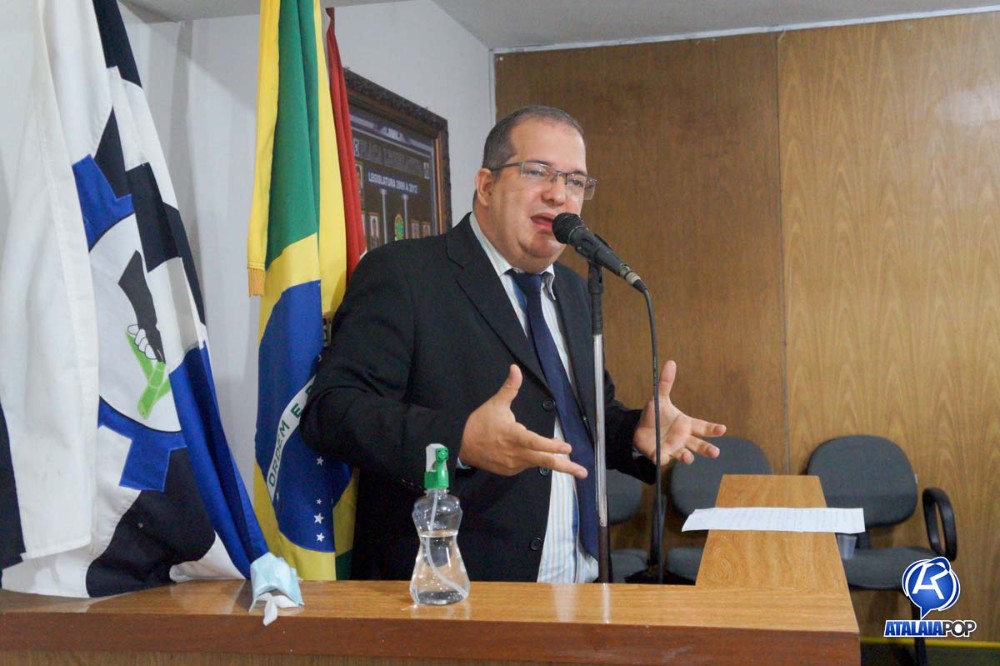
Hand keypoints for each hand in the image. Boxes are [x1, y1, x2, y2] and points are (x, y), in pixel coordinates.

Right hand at [459, 365, 587, 478]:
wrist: (461, 444)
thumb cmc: (480, 423)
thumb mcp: (495, 403)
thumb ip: (510, 388)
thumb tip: (515, 368)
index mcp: (514, 436)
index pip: (536, 443)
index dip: (552, 446)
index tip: (568, 448)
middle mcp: (516, 454)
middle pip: (544, 461)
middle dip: (566, 467)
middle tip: (583, 473)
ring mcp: (513, 465)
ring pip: (537, 463)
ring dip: (551, 460)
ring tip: (567, 459)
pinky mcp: (509, 471)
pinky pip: (526, 466)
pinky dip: (533, 460)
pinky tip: (534, 454)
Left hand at [633, 360, 725, 465]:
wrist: (639, 429)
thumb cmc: (656, 415)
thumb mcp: (659, 398)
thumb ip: (665, 383)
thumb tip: (671, 362)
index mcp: (686, 424)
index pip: (703, 427)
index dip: (713, 429)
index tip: (722, 429)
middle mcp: (683, 438)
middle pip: (699, 445)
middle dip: (707, 449)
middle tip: (715, 452)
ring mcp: (674, 448)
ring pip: (685, 455)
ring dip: (687, 457)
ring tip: (688, 457)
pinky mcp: (661, 454)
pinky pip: (664, 458)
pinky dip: (662, 458)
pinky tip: (660, 457)